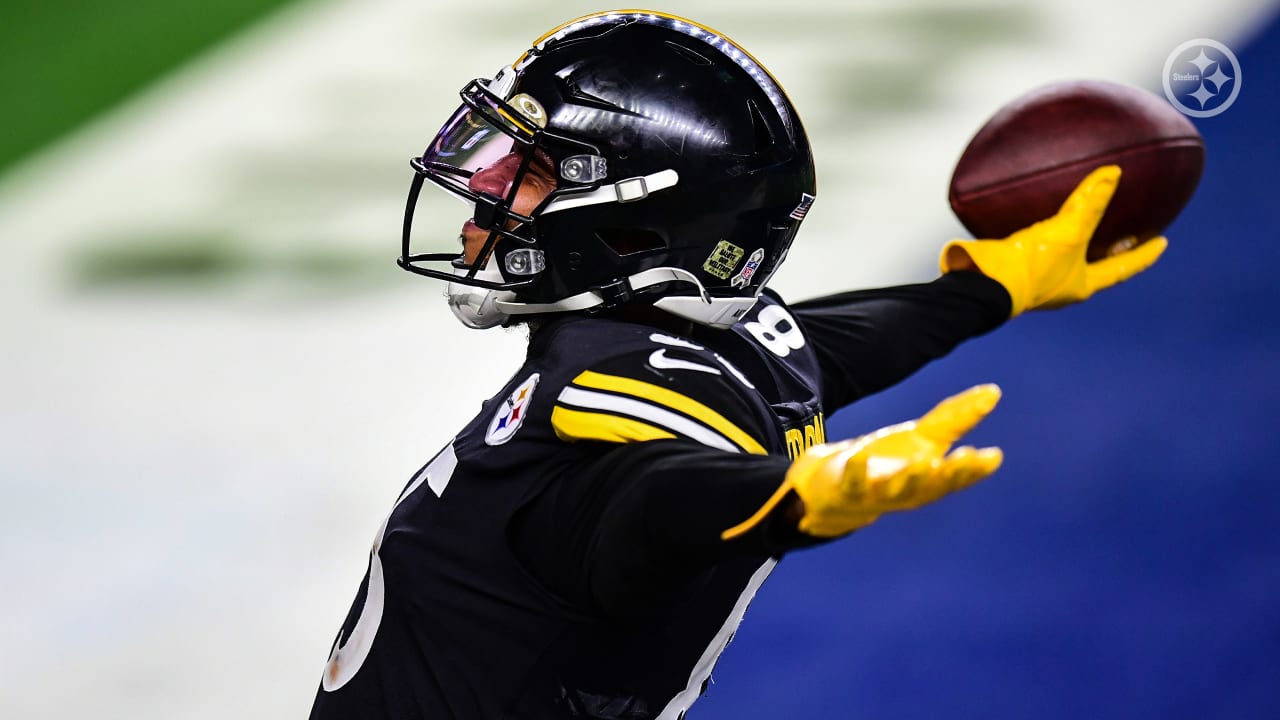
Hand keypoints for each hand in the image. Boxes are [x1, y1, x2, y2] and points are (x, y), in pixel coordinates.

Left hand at [722, 385, 1003, 539]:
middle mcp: (908, 493)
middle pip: (933, 487)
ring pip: (897, 490)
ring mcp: (876, 494)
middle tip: (969, 457)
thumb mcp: (922, 438)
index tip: (993, 455)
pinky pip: (852, 483)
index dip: (975, 470)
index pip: (957, 478)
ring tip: (926, 462)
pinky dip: (857, 471)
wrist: (833, 490)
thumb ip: (957, 419)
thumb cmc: (887, 464)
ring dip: (912, 478)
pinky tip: (860, 455)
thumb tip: (994, 391)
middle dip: (952, 474)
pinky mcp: (846, 490)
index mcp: (929, 481)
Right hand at [940, 165, 1166, 316]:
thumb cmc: (1031, 266)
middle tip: (1127, 232)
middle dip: (1109, 250)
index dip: (1144, 256)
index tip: (1163, 243)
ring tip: (1081, 224)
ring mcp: (1036, 281)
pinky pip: (1036, 250)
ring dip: (1076, 244)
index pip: (1122, 269)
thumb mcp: (1067, 232)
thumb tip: (1113, 174)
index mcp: (1081, 285)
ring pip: (1065, 260)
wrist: (983, 283)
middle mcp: (1061, 287)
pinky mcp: (1013, 270)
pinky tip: (1035, 220)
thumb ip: (1089, 204)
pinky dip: (1043, 236)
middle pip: (1094, 266)